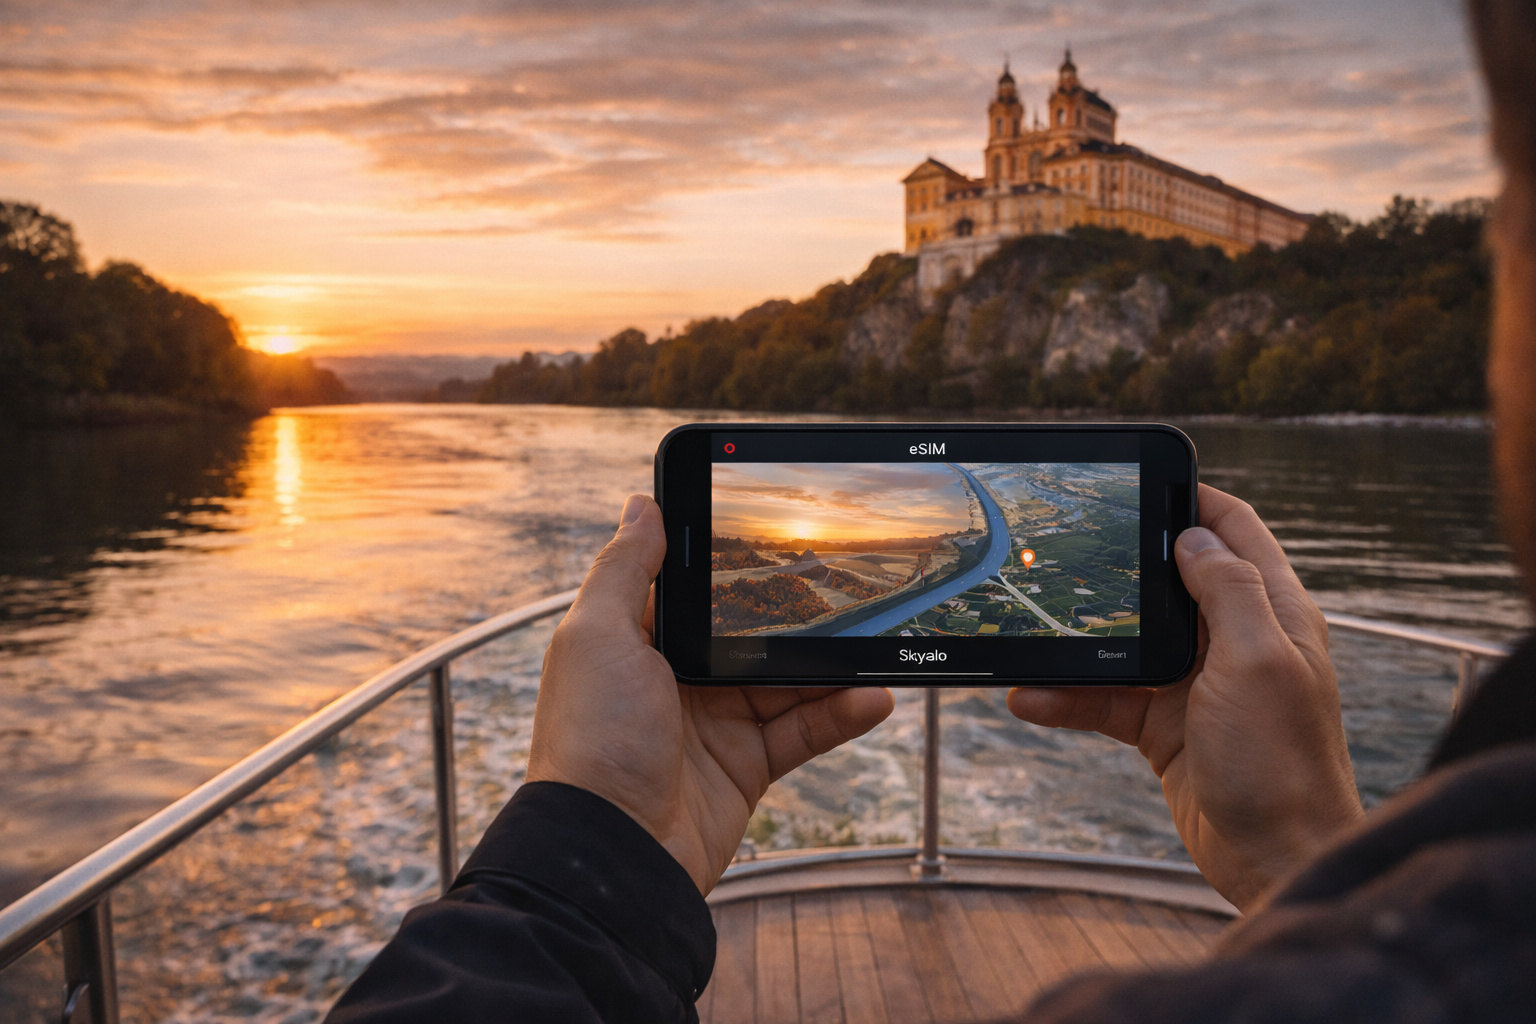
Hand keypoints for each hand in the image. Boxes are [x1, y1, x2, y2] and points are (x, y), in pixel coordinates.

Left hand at [526, 494, 894, 894]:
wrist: (611, 855)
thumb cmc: (591, 742)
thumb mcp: (595, 637)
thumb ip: (624, 569)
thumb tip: (641, 505)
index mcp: (636, 642)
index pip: (692, 590)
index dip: (730, 564)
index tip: (777, 537)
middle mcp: (675, 678)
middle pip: (749, 633)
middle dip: (795, 613)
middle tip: (847, 586)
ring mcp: (713, 724)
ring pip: (786, 680)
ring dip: (830, 665)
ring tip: (873, 644)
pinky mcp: (745, 767)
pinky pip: (802, 730)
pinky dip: (839, 714)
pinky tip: (871, 696)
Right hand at [1007, 484, 1363, 911]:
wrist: (1274, 860)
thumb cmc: (1283, 764)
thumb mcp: (1257, 662)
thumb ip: (1228, 591)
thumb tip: (1193, 537)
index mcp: (1271, 612)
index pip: (1234, 529)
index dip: (1191, 498)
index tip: (1138, 481)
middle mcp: (1234, 640)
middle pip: (1168, 579)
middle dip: (1116, 566)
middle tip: (1062, 550)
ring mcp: (1196, 683)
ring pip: (1124, 642)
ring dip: (1075, 643)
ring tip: (1028, 637)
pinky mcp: (1165, 725)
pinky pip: (1105, 697)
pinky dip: (1066, 698)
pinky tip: (1029, 698)